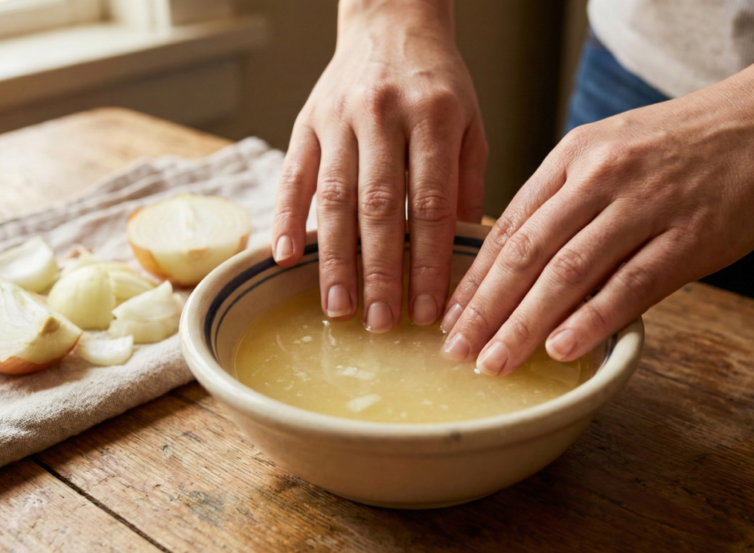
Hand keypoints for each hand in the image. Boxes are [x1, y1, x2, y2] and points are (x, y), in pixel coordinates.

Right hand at [271, 0, 487, 331]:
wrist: (391, 22)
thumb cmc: (437, 82)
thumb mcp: (471, 123)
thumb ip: (468, 183)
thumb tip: (468, 252)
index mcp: (434, 116)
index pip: (432, 203)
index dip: (429, 261)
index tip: (426, 310)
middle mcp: (384, 115)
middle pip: (379, 206)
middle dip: (379, 271)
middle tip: (379, 322)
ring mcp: (339, 117)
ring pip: (333, 197)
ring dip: (334, 259)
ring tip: (337, 308)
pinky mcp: (306, 121)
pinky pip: (292, 175)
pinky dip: (285, 218)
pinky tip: (283, 258)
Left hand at [440, 75, 753, 374]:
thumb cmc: (683, 143)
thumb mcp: (611, 150)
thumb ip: (567, 200)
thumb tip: (521, 262)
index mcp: (573, 157)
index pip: (509, 226)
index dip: (474, 278)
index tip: (448, 319)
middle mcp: (600, 178)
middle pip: (527, 252)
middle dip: (485, 308)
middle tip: (456, 352)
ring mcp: (645, 206)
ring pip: (569, 272)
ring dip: (525, 324)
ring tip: (494, 363)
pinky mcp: (690, 236)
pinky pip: (631, 284)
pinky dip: (592, 319)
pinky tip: (561, 349)